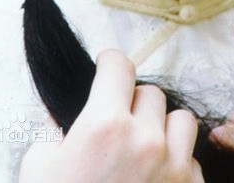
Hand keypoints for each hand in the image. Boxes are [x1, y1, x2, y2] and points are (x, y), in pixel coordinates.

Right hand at [19, 49, 203, 182]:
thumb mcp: (40, 168)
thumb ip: (57, 134)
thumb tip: (66, 118)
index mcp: (105, 125)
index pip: (119, 66)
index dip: (110, 64)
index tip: (107, 67)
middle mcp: (145, 139)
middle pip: (152, 93)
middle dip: (134, 104)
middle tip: (118, 124)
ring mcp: (173, 168)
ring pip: (182, 121)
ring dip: (164, 129)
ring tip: (144, 149)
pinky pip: (193, 161)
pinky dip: (177, 166)